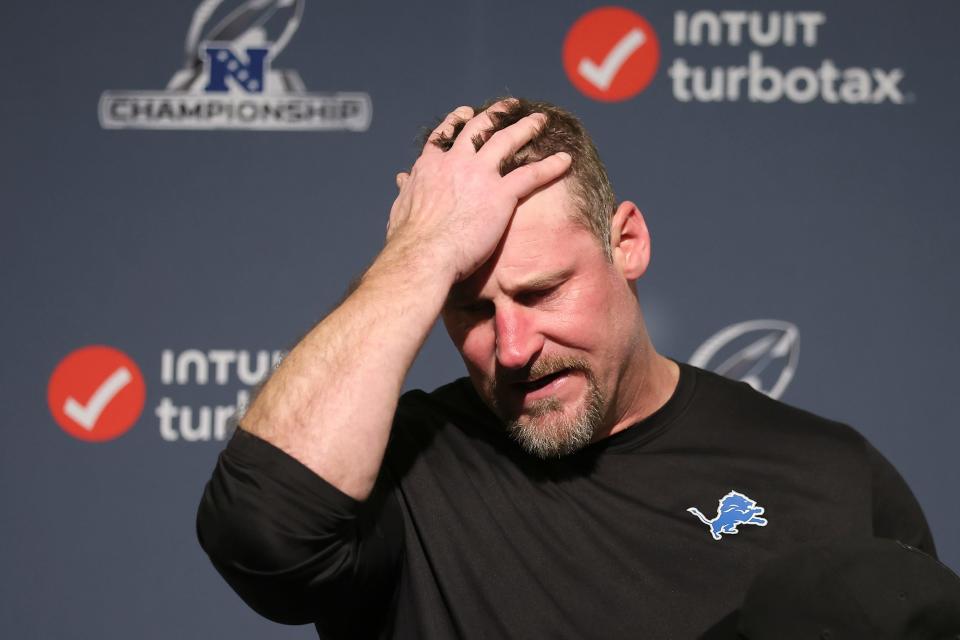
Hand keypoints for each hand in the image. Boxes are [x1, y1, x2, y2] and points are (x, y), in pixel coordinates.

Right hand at [386, 101, 571, 282]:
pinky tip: (565, 160)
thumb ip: (406, 190)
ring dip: (526, 128)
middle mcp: (456, 162)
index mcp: (430, 166)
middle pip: (479, 129)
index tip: (467, 114)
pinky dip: (550, 166)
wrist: (423, 254)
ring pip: (508, 141)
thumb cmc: (408, 240)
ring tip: (540, 121)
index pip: (445, 136)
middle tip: (510, 106)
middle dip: (496, 115)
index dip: (457, 122)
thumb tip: (401, 179)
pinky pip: (532, 174)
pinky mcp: (501, 194)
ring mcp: (480, 175)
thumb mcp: (400, 208)